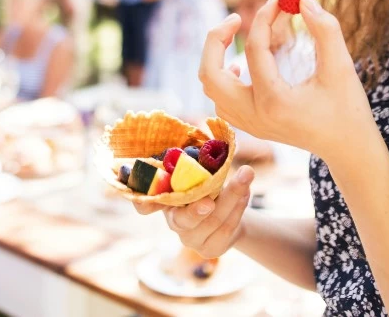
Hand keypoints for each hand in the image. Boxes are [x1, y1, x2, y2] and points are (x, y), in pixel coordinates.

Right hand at [134, 167, 254, 257]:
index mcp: (163, 200)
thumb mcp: (198, 170)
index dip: (142, 204)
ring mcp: (189, 239)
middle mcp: (172, 221)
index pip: (144, 206)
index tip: (152, 192)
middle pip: (183, 219)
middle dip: (196, 209)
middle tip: (209, 201)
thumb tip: (207, 139)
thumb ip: (195, 161)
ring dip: (232, 197)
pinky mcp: (209, 249)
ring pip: (212, 221)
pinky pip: (226, 228)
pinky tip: (245, 193)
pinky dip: (238, 208)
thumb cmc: (207, 182)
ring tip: (246, 175)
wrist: (228, 212)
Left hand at [198, 0, 372, 160]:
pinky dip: (223, 78)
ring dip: (218, 58)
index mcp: (275, 102)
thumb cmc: (348, 108)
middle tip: (235, 18)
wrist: (349, 149)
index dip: (264, 17)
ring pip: (211, 88)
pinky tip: (242, 65)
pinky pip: (221, 100)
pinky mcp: (251, 126)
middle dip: (216, 40)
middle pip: (210, 74)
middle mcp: (255, 116)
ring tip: (238, 36)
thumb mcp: (341, 66)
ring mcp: (249, 124)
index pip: (255, 49)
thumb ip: (324, 29)